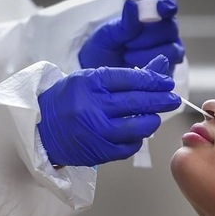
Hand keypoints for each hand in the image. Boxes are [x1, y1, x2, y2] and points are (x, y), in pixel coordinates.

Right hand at [38, 55, 180, 166]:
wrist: (41, 129)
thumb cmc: (69, 100)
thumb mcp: (92, 79)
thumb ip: (128, 74)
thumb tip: (162, 64)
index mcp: (89, 83)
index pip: (131, 79)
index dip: (153, 80)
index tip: (166, 82)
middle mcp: (93, 107)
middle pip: (138, 102)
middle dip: (161, 100)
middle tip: (173, 99)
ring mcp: (97, 132)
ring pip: (138, 127)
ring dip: (151, 121)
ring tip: (153, 116)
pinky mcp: (100, 152)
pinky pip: (130, 146)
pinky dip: (137, 138)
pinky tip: (136, 132)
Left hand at [78, 0, 183, 75]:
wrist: (100, 81)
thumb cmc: (103, 53)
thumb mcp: (107, 36)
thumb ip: (123, 24)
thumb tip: (132, 5)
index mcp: (150, 16)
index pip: (166, 5)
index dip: (167, 6)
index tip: (162, 9)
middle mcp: (163, 33)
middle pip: (171, 28)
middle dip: (149, 36)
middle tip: (127, 44)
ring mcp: (169, 53)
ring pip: (173, 50)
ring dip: (150, 54)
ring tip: (128, 58)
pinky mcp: (168, 72)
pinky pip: (169, 69)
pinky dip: (152, 68)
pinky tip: (136, 69)